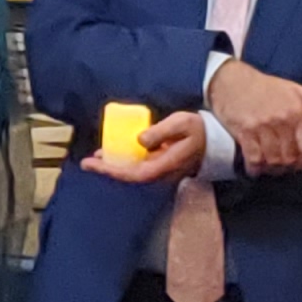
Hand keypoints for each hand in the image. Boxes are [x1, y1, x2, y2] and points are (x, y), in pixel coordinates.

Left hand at [85, 109, 209, 184]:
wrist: (216, 141)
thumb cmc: (199, 130)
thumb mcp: (181, 124)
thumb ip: (160, 132)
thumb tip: (139, 140)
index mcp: (164, 165)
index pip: (133, 174)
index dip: (112, 170)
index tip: (94, 164)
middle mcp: (161, 172)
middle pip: (129, 176)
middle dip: (107, 169)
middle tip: (85, 163)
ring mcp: (161, 170)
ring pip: (132, 172)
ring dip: (114, 165)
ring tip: (95, 158)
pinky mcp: (160, 164)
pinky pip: (138, 165)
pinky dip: (123, 160)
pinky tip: (113, 152)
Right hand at [202, 55, 301, 175]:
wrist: (231, 79)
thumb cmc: (265, 85)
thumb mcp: (295, 89)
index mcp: (295, 112)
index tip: (300, 165)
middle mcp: (280, 121)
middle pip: (290, 157)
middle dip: (288, 167)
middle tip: (284, 169)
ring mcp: (261, 127)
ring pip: (273, 160)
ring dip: (272, 169)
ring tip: (271, 169)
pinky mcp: (244, 132)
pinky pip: (253, 158)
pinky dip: (255, 168)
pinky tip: (255, 170)